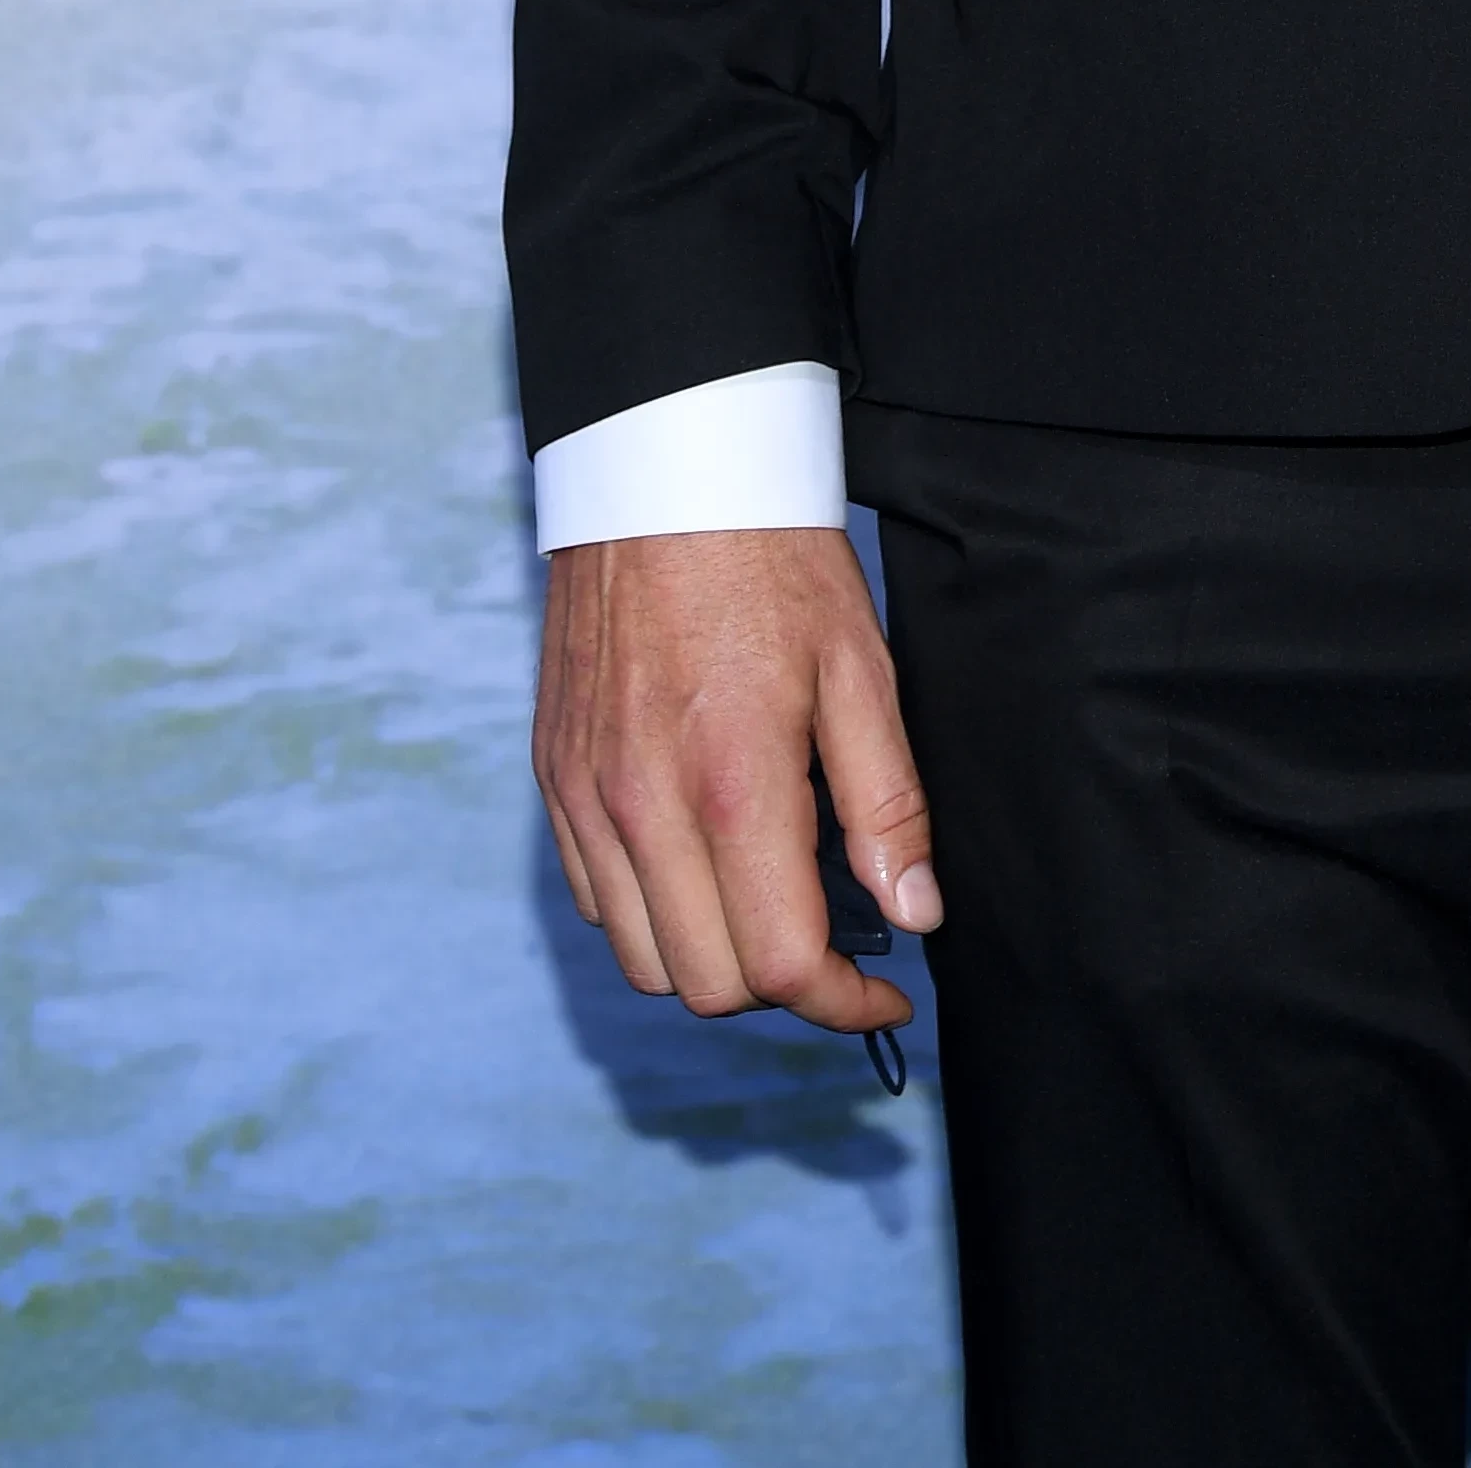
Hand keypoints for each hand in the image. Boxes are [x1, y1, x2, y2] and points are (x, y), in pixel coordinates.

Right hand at [534, 526, 941, 1033]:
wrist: (662, 467)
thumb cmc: (772, 557)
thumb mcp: (859, 666)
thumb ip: (886, 803)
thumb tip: (916, 912)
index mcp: (732, 782)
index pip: (779, 963)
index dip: (842, 1002)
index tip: (884, 989)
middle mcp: (643, 805)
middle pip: (706, 985)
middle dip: (780, 987)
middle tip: (833, 939)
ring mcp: (586, 794)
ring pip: (642, 958)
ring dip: (711, 958)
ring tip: (768, 902)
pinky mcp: (555, 776)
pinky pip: (595, 898)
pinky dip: (650, 913)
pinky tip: (700, 861)